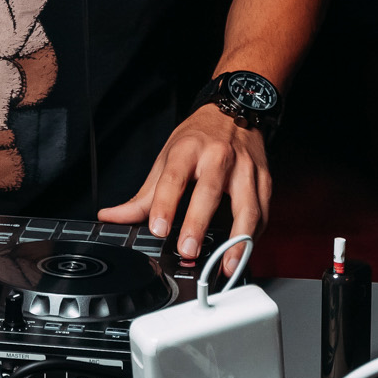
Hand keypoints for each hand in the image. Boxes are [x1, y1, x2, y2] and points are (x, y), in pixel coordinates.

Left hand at [97, 104, 270, 276]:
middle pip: (209, 191)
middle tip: (188, 250)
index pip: (174, 177)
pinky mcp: (265, 180)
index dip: (165, 204)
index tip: (158, 228)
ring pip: (246, 207)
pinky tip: (243, 253)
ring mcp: (246, 168)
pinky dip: (253, 237)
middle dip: (198, 223)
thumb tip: (112, 217)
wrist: (234, 112)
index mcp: (189, 148)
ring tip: (226, 265)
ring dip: (237, 240)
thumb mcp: (167, 156)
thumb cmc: (199, 138)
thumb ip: (143, 195)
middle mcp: (219, 156)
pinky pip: (262, 213)